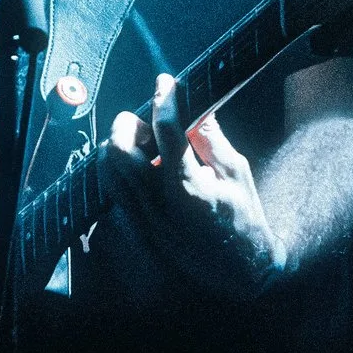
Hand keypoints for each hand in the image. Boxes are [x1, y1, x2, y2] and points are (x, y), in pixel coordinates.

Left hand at [108, 78, 285, 282]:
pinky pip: (114, 192)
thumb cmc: (244, 218)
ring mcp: (144, 220)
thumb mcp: (236, 172)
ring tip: (144, 146)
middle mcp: (159, 204)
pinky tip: (142, 169)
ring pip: (108, 171)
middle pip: (119, 151)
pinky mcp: (138, 230)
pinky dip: (120, 172)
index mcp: (189, 187)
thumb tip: (194, 107)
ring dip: (119, 148)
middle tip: (147, 123)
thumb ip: (210, 138)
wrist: (240, 269)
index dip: (164, 100)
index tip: (165, 83)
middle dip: (128, 125)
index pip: (166, 132)